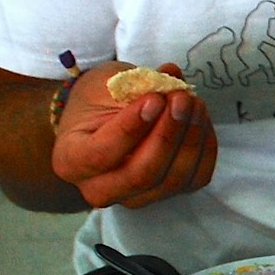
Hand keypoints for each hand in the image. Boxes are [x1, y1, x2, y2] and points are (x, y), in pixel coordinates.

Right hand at [51, 63, 216, 208]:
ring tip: (194, 102)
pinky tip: (200, 120)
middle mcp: (98, 189)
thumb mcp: (105, 83)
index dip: (131, 128)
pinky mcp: (166, 194)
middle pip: (141, 174)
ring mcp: (134, 198)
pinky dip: (204, 148)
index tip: (154, 98)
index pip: (101, 154)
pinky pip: (195, 178)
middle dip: (168, 134)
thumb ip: (134, 83)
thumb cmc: (97, 100)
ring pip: (172, 180)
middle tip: (181, 98)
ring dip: (190, 138)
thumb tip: (171, 76)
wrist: (102, 119)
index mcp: (70, 161)